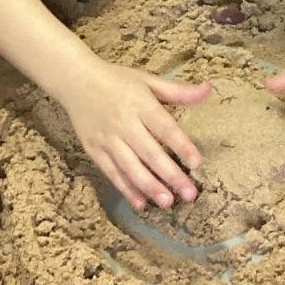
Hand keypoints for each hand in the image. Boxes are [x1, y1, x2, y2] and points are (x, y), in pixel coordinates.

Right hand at [58, 56, 210, 213]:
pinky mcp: (94, 150)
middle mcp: (124, 123)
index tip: (198, 163)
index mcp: (140, 104)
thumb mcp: (148, 80)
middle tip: (189, 194)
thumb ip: (178, 91)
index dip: (181, 146)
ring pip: (130, 167)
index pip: (164, 128)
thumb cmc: (117, 81)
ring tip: (167, 202)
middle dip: (170, 175)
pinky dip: (125, 189)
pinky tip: (140, 203)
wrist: (75, 80)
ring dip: (149, 186)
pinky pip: (111, 172)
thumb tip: (208, 89)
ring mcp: (107, 139)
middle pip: (150, 153)